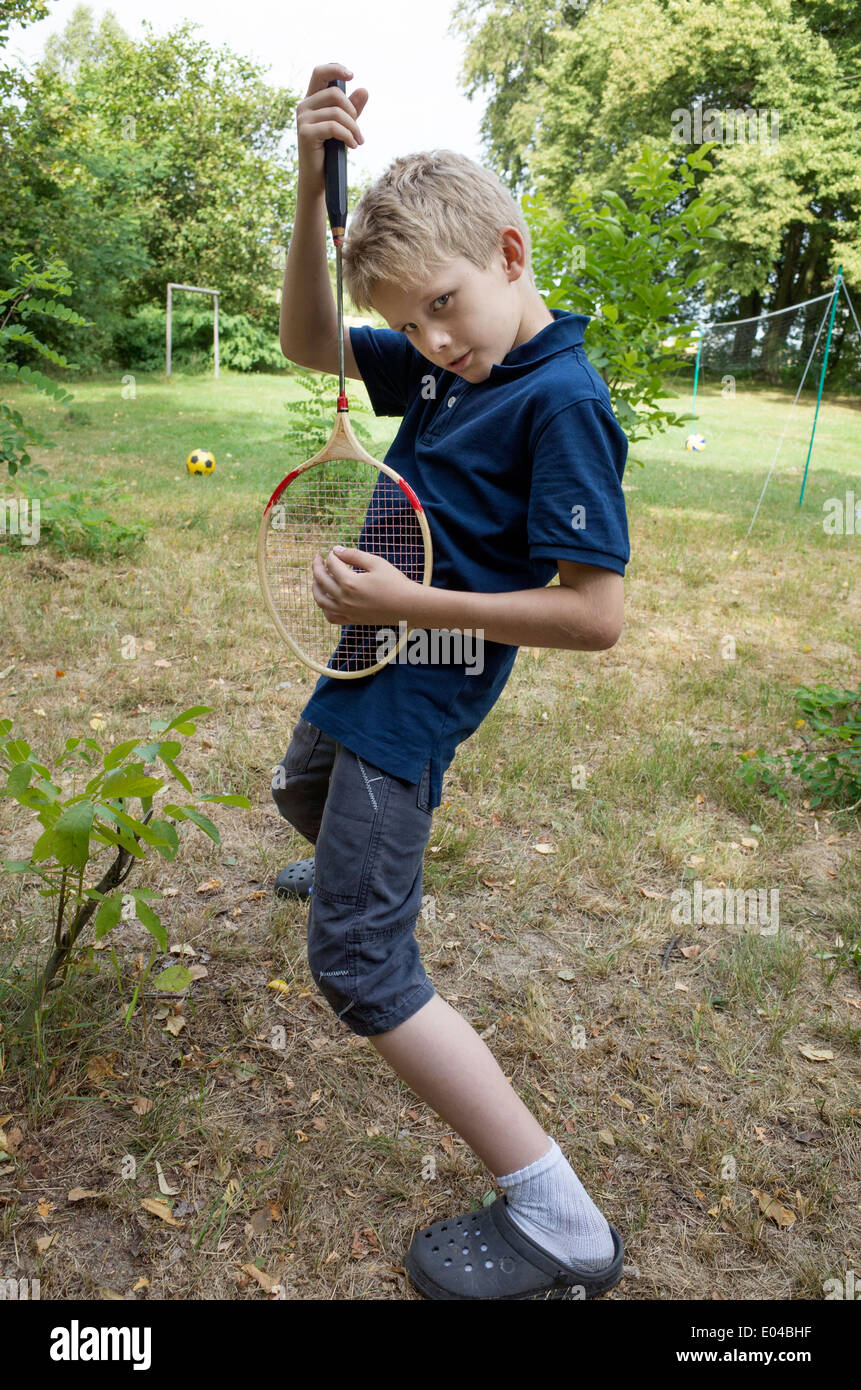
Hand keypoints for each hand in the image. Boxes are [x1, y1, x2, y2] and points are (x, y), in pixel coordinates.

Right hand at [297, 62, 367, 186]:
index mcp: (311, 100)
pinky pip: (334, 127)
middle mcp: (304, 106)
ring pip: (337, 112)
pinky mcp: (306, 133)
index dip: (335, 68)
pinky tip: (353, 146)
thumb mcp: (344, 126)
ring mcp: (303, 119)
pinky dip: (348, 136)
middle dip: (353, 111)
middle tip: (359, 131)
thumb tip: (364, 89)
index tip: (352, 75)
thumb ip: (353, 109)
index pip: (319, 73)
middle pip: (335, 93)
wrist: (318, 179)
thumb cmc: (330, 152)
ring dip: (353, 128)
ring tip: (358, 141)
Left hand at [311, 547, 418, 625]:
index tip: (335, 551)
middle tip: (317, 558)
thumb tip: (335, 549)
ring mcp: (346, 612)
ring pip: (320, 600)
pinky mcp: (351, 620)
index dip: (332, 555)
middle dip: (317, 566)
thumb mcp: (376, 563)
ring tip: (317, 577)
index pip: (332, 564)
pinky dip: (324, 607)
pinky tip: (326, 598)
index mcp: (350, 583)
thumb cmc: (394, 582)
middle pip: (321, 580)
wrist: (408, 606)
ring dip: (315, 586)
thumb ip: (354, 555)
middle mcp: (344, 599)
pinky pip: (330, 616)